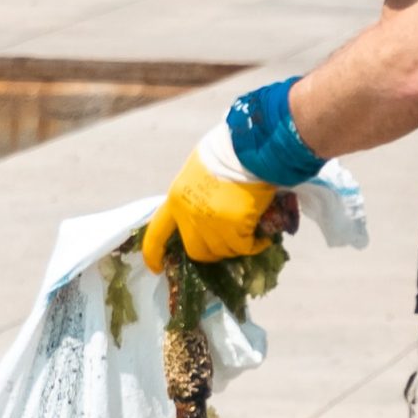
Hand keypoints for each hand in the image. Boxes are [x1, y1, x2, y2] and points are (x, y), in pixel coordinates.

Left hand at [141, 150, 278, 272]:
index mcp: (176, 199)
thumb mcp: (197, 173)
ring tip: (251, 236)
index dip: (154, 254)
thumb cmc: (226, 153)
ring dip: (237, 248)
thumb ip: (195, 195)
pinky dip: (255, 246)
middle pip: (196, 251)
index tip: (156, 268)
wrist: (248, 149)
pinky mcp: (236, 228)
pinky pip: (245, 247)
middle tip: (228, 244)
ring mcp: (213, 224)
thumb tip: (204, 212)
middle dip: (212, 252)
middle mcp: (190, 216)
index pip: (156, 234)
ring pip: (223, 251)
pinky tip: (263, 239)